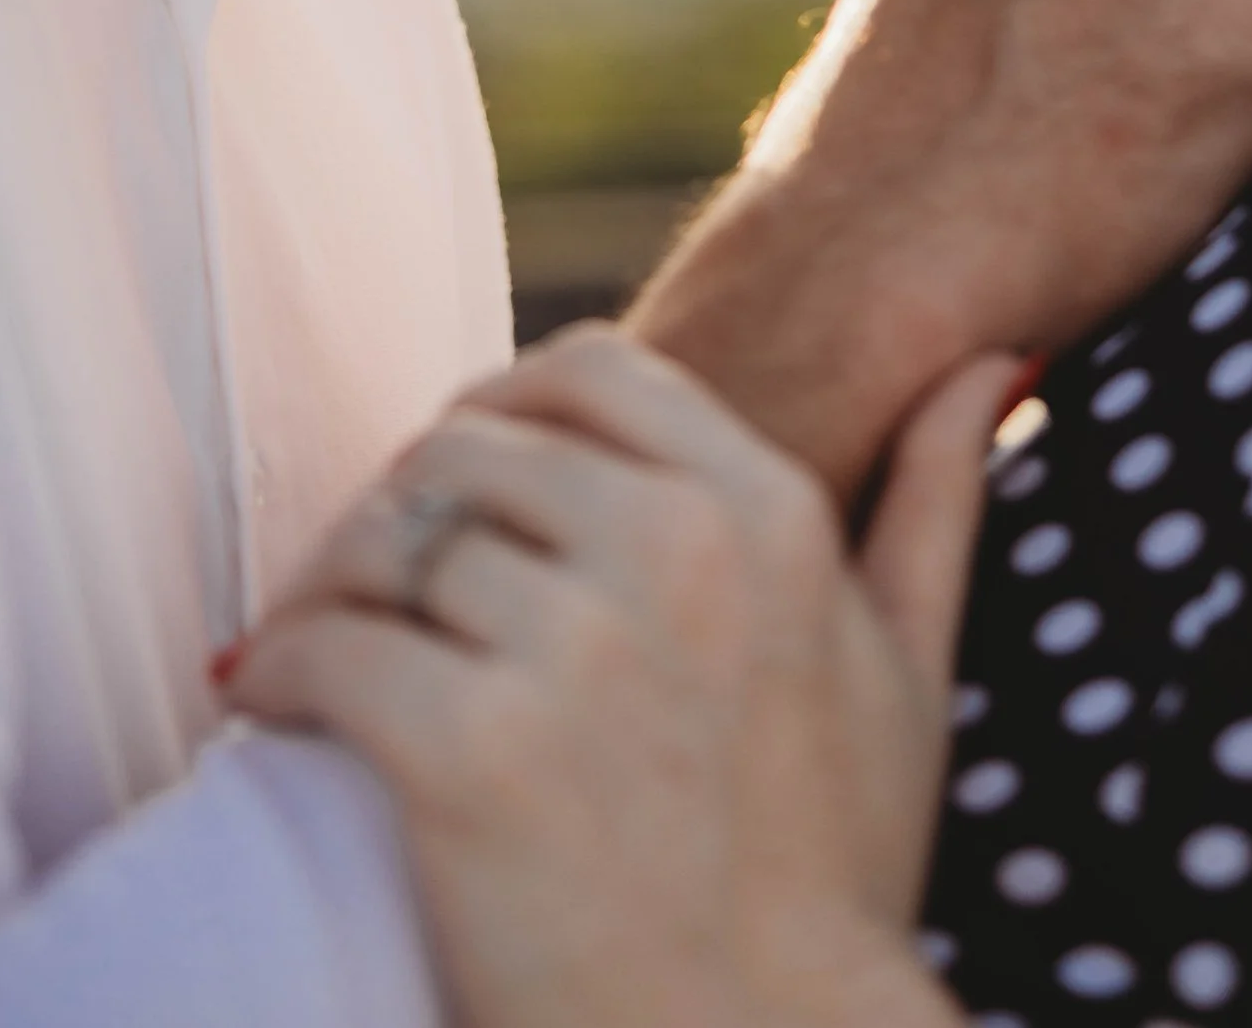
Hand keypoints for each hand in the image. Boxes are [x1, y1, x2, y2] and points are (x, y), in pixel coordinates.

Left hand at [227, 328, 1007, 1027]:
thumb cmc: (835, 887)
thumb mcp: (909, 674)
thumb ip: (938, 500)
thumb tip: (985, 362)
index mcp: (770, 510)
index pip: (588, 368)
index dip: (503, 406)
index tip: (465, 477)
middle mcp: (676, 548)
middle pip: (472, 443)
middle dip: (406, 498)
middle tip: (366, 572)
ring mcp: (573, 646)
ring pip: (390, 536)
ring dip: (331, 584)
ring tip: (310, 635)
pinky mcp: (469, 751)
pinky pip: (329, 649)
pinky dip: (276, 668)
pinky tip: (265, 696)